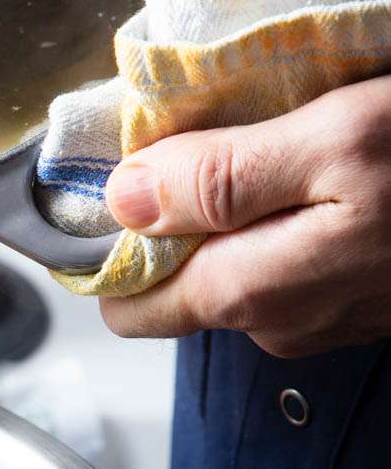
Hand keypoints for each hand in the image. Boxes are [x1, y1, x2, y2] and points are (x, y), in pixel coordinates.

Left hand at [98, 76, 390, 357]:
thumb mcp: (335, 143)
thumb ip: (221, 176)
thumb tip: (123, 197)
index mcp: (245, 291)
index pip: (125, 305)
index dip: (116, 244)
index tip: (132, 179)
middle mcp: (272, 325)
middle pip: (177, 281)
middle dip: (179, 217)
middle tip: (215, 145)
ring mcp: (316, 321)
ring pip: (234, 270)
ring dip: (237, 215)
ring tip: (277, 156)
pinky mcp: (352, 306)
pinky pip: (286, 268)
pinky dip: (285, 224)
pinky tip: (317, 181)